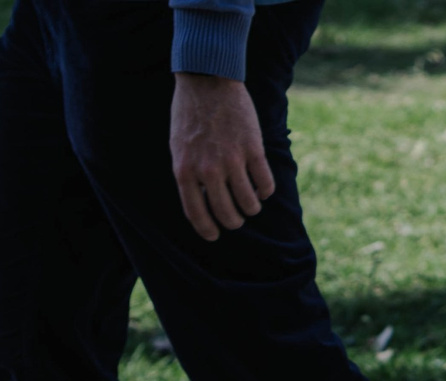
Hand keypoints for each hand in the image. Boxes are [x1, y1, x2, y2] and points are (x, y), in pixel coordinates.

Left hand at [170, 73, 274, 239]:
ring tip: (251, 203)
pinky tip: (262, 188)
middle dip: (234, 221)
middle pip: (227, 214)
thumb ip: (189, 174)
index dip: (208, 231)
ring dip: (251, 208)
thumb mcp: (179, 147)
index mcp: (185, 171)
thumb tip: (205, 202)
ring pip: (249, 204)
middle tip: (237, 218)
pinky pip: (265, 185)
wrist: (207, 80)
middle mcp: (208, 170)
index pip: (197, 215)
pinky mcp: (253, 149)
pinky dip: (265, 191)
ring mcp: (232, 160)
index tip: (215, 235)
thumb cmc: (190, 114)